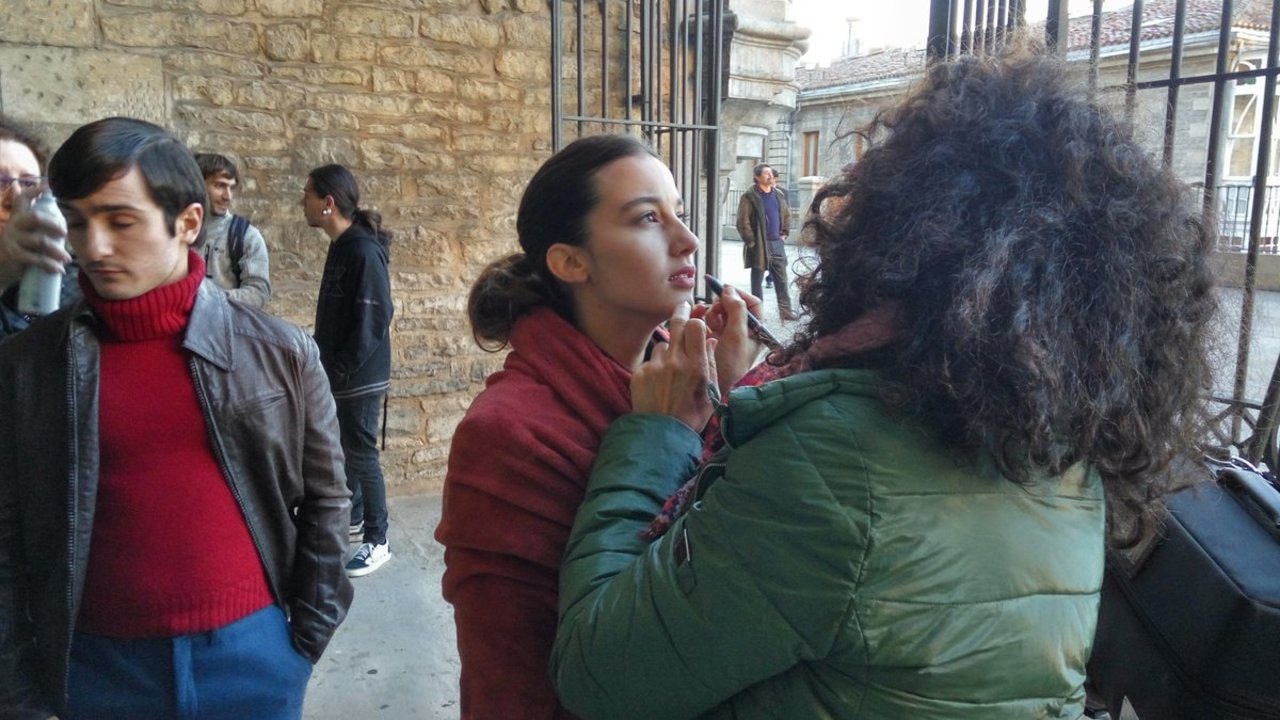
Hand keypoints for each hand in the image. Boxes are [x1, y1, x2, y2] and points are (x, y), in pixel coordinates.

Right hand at [0, 189, 69, 285]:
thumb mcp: (21, 228)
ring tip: (67, 258)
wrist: (0, 266)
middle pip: (36, 218)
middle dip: (53, 224)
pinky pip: (36, 259)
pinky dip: (50, 265)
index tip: (50, 185)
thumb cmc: (18, 244)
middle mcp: (15, 225)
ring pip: (40, 241)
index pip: (23, 198)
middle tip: (65, 233)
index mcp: (19, 217)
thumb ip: (28, 214)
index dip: (35, 191)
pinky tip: (59, 269)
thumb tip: (22, 188)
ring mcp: (14, 240)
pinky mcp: (15, 255)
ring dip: (57, 251)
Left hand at [631, 302, 716, 431]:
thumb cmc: (692, 416)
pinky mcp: (639, 373)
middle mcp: (675, 362)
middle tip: (683, 306)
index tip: (696, 321)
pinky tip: (658, 384)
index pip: (696, 326)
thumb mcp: (711, 392)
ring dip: (668, 352)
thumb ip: (711, 363)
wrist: (662, 435)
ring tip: (670, 372)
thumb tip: (709, 340)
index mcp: (696, 366)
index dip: (696, 321)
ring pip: (662, 345)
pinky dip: (654, 368)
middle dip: (680, 312)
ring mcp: (655, 366)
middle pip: (676, 324)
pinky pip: (650, 362)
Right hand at [700, 283, 763, 396]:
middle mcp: (742, 332)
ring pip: (719, 313)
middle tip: (715, 312)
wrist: (713, 389)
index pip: (752, 303)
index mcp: (755, 331)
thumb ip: (736, 310)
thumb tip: (729, 290)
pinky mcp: (712, 340)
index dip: (739, 295)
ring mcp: (727, 336)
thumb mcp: (736, 336)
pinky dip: (702, 319)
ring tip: (705, 321)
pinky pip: (708, 322)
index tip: (724, 292)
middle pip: (733, 306)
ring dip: (711, 312)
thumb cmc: (729, 366)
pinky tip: (696, 321)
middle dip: (722, 305)